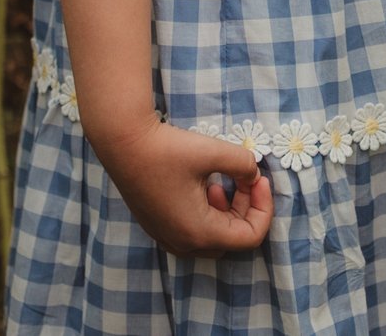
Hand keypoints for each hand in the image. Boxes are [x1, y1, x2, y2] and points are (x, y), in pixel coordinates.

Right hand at [95, 119, 273, 256]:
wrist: (121, 141)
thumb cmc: (166, 148)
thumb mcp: (214, 151)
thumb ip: (244, 164)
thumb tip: (253, 174)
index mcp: (199, 232)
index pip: (250, 237)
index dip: (264, 208)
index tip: (260, 179)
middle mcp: (183, 243)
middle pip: (232, 238)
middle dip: (246, 208)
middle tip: (245, 179)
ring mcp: (167, 236)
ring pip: (212, 236)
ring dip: (227, 211)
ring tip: (221, 183)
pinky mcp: (157, 226)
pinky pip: (193, 231)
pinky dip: (207, 213)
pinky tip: (202, 186)